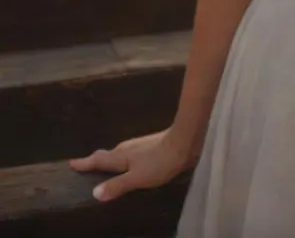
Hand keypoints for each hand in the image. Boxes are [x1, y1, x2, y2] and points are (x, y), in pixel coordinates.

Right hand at [69, 128, 196, 201]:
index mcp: (120, 156)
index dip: (84, 163)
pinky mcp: (148, 147)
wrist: (183, 142)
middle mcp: (126, 148)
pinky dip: (122, 162)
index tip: (71, 163)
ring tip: (104, 170)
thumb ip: (117, 185)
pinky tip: (128, 167)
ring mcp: (138, 146)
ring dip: (109, 161)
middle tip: (85, 167)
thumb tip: (94, 193)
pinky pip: (128, 156)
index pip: (98, 160)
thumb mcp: (137, 178)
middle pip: (106, 156)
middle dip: (95, 162)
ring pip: (118, 155)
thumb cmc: (159, 162)